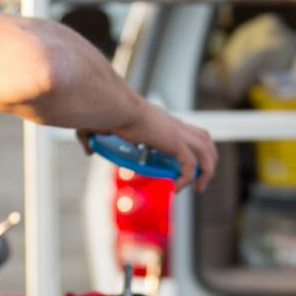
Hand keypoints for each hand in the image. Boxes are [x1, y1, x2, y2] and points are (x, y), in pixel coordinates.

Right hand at [78, 100, 217, 192]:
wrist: (111, 106)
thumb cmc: (103, 112)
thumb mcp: (95, 128)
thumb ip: (90, 138)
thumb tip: (87, 150)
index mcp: (160, 121)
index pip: (187, 131)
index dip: (190, 149)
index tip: (181, 169)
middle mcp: (172, 124)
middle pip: (204, 138)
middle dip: (208, 159)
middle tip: (200, 180)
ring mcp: (175, 132)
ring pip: (206, 150)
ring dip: (207, 170)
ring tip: (199, 188)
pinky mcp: (173, 141)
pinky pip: (189, 164)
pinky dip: (187, 178)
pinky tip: (176, 188)